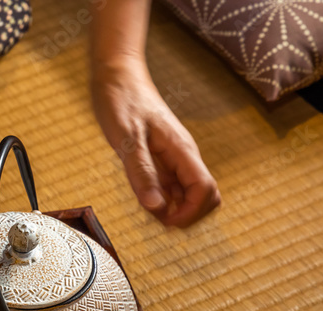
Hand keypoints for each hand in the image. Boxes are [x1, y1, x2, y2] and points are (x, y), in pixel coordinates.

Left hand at [91, 62, 220, 227]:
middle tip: (158, 221)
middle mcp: (183, 155)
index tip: (166, 222)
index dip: (191, 212)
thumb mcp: (127, 140)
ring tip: (148, 211)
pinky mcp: (160, 157)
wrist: (117, 76)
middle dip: (187, 214)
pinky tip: (144, 198)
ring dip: (174, 208)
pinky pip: (170, 185)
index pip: (205, 189)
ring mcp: (173, 157)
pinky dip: (162, 198)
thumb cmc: (121, 102)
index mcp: (182, 150)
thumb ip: (142, 173)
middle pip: (205, 195)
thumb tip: (157, 207)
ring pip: (186, 192)